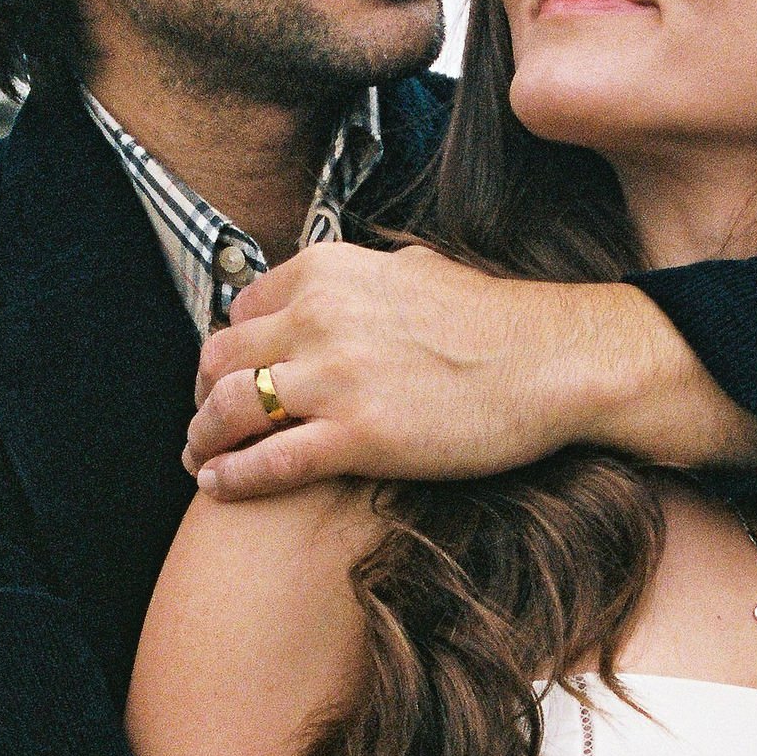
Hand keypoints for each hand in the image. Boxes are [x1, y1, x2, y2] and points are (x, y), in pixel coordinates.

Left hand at [183, 241, 756, 496]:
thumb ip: (356, 280)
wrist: (554, 360)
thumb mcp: (412, 268)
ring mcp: (336, 378)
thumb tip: (326, 288)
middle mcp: (320, 317)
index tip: (232, 378)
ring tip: (202, 459)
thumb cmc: (495, 321)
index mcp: (329, 272)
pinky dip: (231, 477)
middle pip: (220, 358)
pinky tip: (218, 487)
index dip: (230, 350)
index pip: (241, 310)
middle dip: (203, 396)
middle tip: (207, 423)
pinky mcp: (358, 436)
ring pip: (228, 408)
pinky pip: (267, 461)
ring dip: (202, 438)